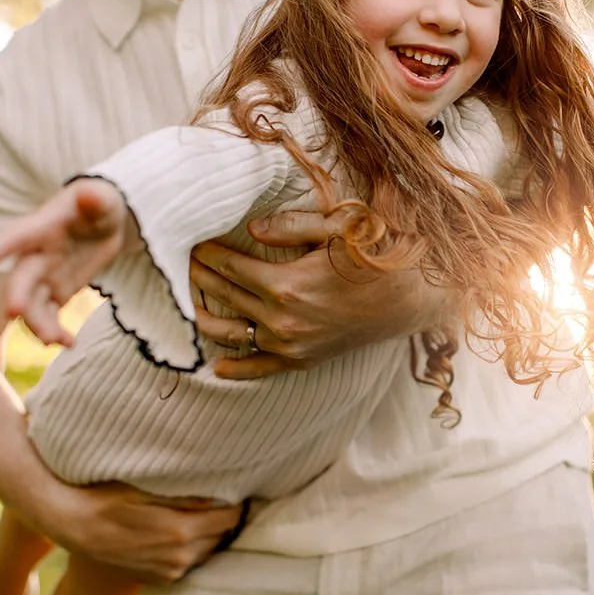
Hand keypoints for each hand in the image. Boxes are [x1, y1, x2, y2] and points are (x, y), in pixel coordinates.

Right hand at [0, 178, 128, 346]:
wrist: (103, 221)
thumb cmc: (98, 203)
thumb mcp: (102, 199)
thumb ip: (95, 199)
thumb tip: (89, 194)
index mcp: (42, 227)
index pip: (20, 235)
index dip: (2, 245)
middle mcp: (36, 255)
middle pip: (21, 278)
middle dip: (16, 294)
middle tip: (13, 312)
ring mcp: (45, 277)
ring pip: (33, 304)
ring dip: (38, 323)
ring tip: (53, 340)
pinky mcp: (57, 292)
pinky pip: (51, 317)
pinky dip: (57, 332)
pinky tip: (69, 343)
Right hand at [39, 481, 244, 584]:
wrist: (74, 526)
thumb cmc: (109, 497)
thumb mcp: (147, 487)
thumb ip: (185, 492)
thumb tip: (219, 491)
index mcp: (180, 530)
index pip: (230, 517)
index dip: (237, 501)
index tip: (237, 487)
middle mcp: (180, 556)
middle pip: (224, 535)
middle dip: (228, 517)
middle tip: (227, 496)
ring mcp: (171, 570)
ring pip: (210, 550)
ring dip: (213, 533)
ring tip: (208, 511)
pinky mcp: (162, 577)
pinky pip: (192, 561)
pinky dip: (197, 546)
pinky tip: (189, 530)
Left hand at [189, 210, 452, 379]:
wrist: (413, 298)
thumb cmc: (378, 256)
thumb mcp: (341, 227)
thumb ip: (293, 225)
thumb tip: (251, 229)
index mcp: (286, 283)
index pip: (229, 266)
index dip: (206, 253)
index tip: (190, 241)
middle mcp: (282, 319)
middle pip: (225, 295)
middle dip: (200, 278)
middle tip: (180, 263)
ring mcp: (290, 345)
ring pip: (231, 333)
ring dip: (205, 316)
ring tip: (188, 301)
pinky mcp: (302, 360)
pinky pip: (259, 369)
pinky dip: (236, 368)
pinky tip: (217, 364)